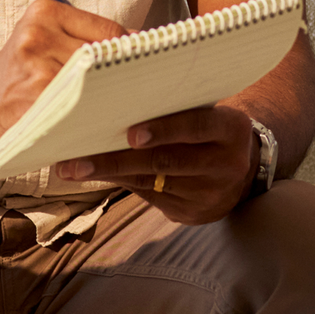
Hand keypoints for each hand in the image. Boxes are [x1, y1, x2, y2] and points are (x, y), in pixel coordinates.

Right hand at [0, 0, 128, 159]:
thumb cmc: (16, 81)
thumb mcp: (42, 44)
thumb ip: (82, 39)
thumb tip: (139, 44)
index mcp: (45, 13)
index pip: (109, 30)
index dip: (130, 53)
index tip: (145, 67)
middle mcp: (39, 34)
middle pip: (106, 55)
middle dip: (123, 76)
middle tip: (140, 92)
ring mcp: (38, 66)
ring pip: (98, 82)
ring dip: (113, 98)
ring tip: (118, 108)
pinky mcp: (38, 97)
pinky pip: (84, 105)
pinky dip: (97, 115)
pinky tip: (100, 122)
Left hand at [61, 104, 256, 224]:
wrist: (241, 170)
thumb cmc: (208, 128)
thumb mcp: (206, 112)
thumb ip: (174, 107)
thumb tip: (115, 100)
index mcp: (231, 129)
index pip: (197, 126)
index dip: (164, 129)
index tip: (130, 134)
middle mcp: (226, 164)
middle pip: (166, 161)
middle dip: (116, 159)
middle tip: (77, 161)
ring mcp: (211, 193)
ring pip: (153, 182)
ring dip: (110, 174)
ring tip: (73, 169)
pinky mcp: (194, 213)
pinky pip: (152, 198)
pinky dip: (123, 184)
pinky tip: (97, 176)